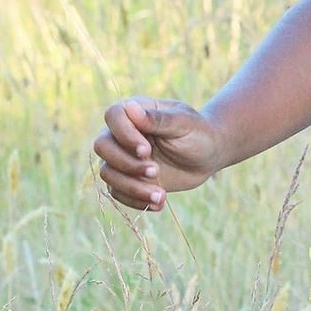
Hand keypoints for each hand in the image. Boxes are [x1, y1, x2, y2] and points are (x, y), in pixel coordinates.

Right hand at [92, 97, 221, 211]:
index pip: (113, 116)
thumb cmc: (198, 133)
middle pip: (102, 146)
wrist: (207, 157)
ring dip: (132, 187)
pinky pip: (117, 192)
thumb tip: (130, 107)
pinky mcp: (127, 178)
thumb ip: (158, 118)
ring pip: (108, 173)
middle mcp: (122, 133)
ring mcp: (122, 157)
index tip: (146, 150)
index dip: (124, 135)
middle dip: (127, 164)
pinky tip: (159, 203)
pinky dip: (136, 201)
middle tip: (155, 171)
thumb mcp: (184, 123)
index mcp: (135, 112)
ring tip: (161, 195)